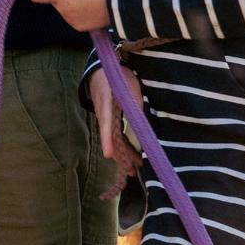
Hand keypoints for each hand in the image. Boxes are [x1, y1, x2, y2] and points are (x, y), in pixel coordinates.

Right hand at [89, 67, 143, 199]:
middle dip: (120, 156)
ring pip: (114, 138)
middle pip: (111, 138)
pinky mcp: (109, 120)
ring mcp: (105, 119)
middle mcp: (104, 115)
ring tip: (133, 169)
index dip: (108, 139)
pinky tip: (132, 154)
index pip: (106, 124)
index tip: (108, 155)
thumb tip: (143, 121)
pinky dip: (123, 145)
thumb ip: (135, 102)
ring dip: (123, 152)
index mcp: (107, 104)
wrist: (100, 72)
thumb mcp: (129, 85)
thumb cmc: (115, 77)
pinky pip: (116, 135)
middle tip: (131, 172)